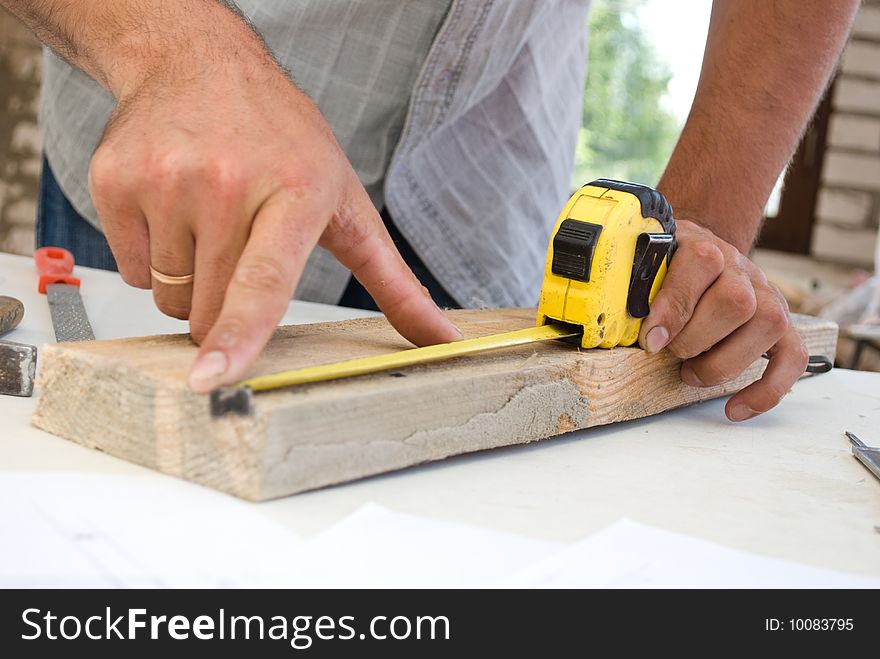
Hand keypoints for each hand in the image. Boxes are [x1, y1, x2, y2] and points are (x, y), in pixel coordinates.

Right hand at [88, 29, 459, 392]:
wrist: (201, 63)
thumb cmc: (285, 141)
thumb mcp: (348, 204)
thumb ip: (394, 283)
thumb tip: (440, 341)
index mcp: (295, 192)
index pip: (266, 281)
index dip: (241, 334)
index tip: (216, 376)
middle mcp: (226, 182)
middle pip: (209, 311)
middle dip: (224, 307)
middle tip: (240, 247)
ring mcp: (165, 179)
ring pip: (169, 297)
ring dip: (189, 281)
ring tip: (208, 220)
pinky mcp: (115, 180)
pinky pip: (130, 271)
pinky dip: (153, 258)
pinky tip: (173, 209)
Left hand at [638, 219, 807, 420]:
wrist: (704, 254)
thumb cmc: (670, 267)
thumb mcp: (647, 260)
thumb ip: (632, 278)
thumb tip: (610, 309)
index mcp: (704, 247)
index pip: (701, 264)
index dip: (674, 306)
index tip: (651, 338)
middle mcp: (742, 270)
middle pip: (736, 301)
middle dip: (696, 339)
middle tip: (670, 351)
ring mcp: (768, 298)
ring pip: (766, 327)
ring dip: (723, 363)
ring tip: (690, 373)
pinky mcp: (782, 327)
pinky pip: (791, 358)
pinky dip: (767, 390)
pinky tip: (735, 408)